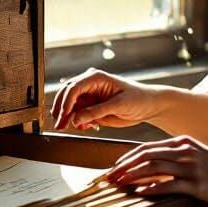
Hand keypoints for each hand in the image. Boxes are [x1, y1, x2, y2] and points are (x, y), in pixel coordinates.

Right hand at [50, 68, 166, 130]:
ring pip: (70, 106)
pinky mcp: (91, 108)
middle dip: (61, 111)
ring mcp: (89, 96)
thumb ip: (97, 111)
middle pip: (67, 95)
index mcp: (96, 78)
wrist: (148, 106)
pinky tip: (85, 127)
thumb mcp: (119, 105)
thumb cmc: (138, 99)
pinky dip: (77, 122)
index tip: (63, 116)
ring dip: (68, 118)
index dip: (66, 102)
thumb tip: (76, 118)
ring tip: (71, 128)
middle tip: (60, 126)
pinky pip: (77, 115)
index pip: (74, 87)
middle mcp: (89, 85)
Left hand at [103, 135, 207, 206]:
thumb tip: (151, 168)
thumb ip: (176, 158)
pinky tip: (140, 194)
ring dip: (133, 176)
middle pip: (146, 156)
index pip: (147, 148)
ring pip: (154, 168)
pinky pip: (170, 185)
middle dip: (124, 166)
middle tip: (108, 177)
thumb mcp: (197, 156)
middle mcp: (185, 151)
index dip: (127, 158)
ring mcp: (191, 166)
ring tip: (119, 184)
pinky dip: (152, 189)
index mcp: (183, 143)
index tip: (113, 168)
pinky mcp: (197, 183)